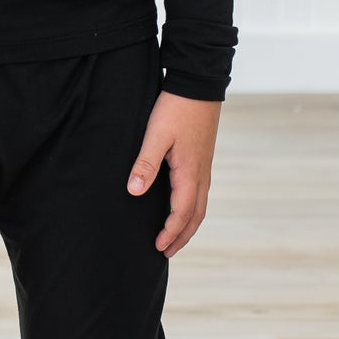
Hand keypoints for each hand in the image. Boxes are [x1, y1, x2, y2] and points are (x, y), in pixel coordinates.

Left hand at [126, 90, 222, 256]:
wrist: (198, 85)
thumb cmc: (176, 108)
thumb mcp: (156, 135)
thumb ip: (146, 163)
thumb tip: (135, 191)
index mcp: (189, 172)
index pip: (182, 213)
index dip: (170, 232)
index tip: (157, 247)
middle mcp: (201, 174)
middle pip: (196, 216)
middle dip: (182, 237)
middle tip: (166, 253)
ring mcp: (204, 167)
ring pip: (200, 205)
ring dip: (188, 225)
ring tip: (174, 238)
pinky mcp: (202, 159)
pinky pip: (199, 193)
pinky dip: (191, 209)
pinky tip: (180, 207)